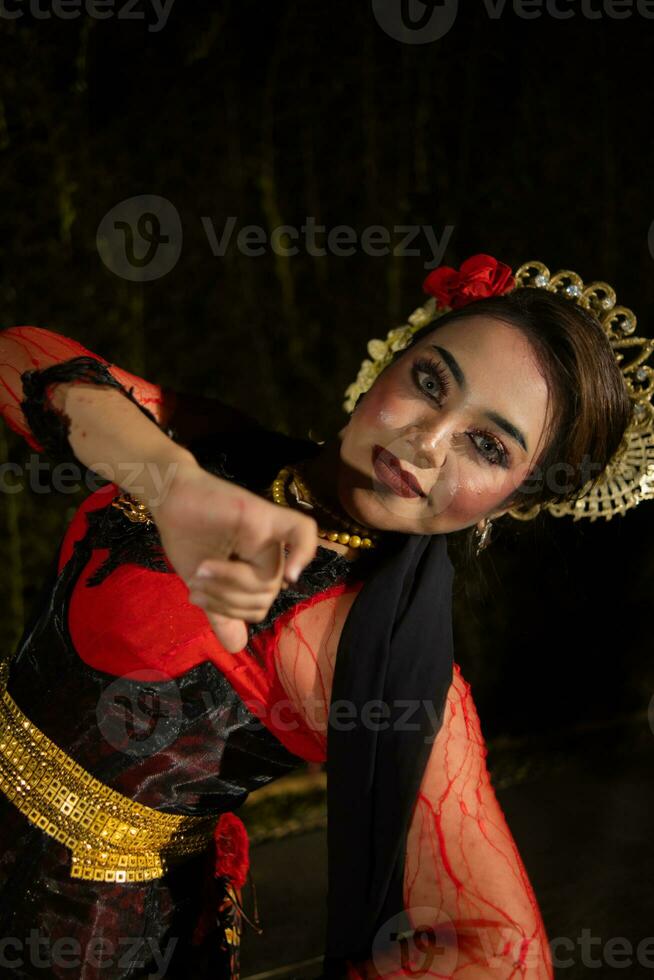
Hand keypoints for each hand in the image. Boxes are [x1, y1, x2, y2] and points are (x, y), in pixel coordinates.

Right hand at [146, 457, 317, 652]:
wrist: (168, 500)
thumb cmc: (186, 536)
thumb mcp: (203, 585)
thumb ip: (222, 614)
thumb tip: (237, 647)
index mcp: (261, 568)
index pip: (260, 606)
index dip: (230, 610)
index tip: (197, 599)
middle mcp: (272, 552)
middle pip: (266, 595)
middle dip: (227, 596)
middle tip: (197, 580)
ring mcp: (271, 533)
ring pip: (269, 579)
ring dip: (228, 581)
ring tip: (202, 568)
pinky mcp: (265, 515)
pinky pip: (301, 532)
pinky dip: (302, 553)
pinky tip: (292, 572)